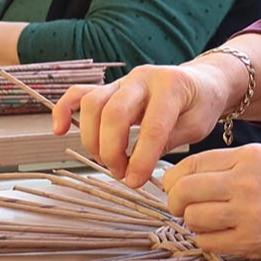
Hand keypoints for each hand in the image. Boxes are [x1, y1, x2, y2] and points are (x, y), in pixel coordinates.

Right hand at [52, 60, 235, 186]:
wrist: (202, 82)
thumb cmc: (201, 105)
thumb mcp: (196, 127)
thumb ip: (166, 143)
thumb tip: (137, 168)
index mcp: (171, 87)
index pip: (150, 126)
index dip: (141, 158)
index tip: (136, 181)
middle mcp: (142, 79)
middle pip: (114, 113)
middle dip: (112, 150)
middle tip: (121, 174)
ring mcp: (122, 81)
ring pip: (93, 104)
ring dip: (93, 139)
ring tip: (108, 162)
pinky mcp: (109, 87)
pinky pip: (78, 93)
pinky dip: (64, 110)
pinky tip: (59, 130)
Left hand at [162, 144, 260, 260]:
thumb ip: (227, 164)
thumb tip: (184, 176)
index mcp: (248, 157)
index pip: (191, 164)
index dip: (173, 178)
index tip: (173, 186)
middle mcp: (245, 182)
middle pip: (183, 191)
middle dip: (175, 201)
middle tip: (181, 206)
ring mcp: (248, 214)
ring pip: (192, 218)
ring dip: (194, 222)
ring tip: (208, 220)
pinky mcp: (250, 242)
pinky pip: (206, 242)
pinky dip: (206, 240)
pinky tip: (220, 235)